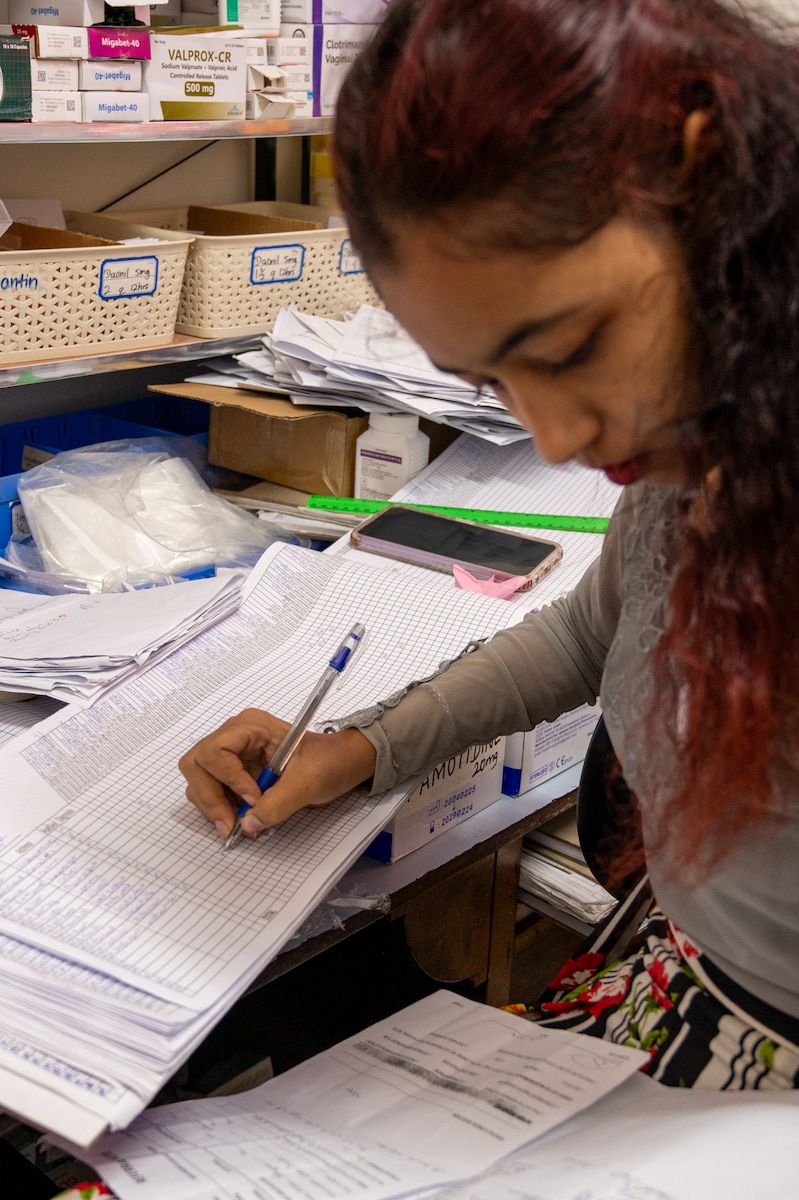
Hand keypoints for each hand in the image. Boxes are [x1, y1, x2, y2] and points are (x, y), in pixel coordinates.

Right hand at [178, 708, 377, 838]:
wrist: (339, 765)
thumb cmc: (328, 763)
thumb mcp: (309, 782)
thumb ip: (279, 803)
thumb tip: (248, 824)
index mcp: (251, 726)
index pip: (216, 751)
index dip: (229, 779)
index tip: (254, 799)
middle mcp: (234, 736)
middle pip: (196, 764)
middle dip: (210, 797)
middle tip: (230, 825)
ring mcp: (230, 754)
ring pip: (198, 780)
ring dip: (212, 806)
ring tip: (236, 825)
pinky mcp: (231, 773)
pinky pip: (210, 791)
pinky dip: (218, 809)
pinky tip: (238, 819)